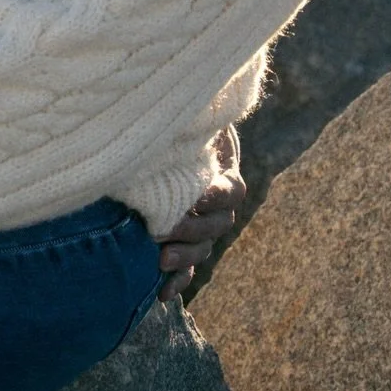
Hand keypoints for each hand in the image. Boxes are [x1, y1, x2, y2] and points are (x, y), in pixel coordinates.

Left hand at [156, 128, 245, 300]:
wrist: (172, 140)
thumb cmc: (177, 122)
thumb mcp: (186, 115)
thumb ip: (186, 117)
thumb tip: (171, 96)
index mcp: (222, 172)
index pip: (231, 190)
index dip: (215, 196)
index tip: (195, 196)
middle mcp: (217, 204)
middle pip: (217, 227)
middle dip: (191, 232)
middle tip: (160, 233)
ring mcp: (203, 226)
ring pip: (202, 250)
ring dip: (183, 260)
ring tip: (159, 262)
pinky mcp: (185, 242)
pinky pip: (187, 269)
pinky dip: (176, 283)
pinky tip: (161, 295)